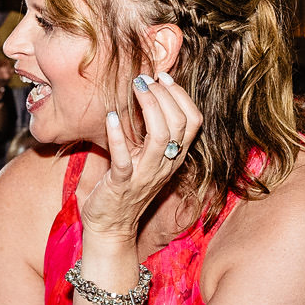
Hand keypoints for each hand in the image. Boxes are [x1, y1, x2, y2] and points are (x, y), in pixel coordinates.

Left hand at [79, 72, 202, 241]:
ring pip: (161, 137)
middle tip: (146, 79)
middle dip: (165, 95)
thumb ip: (152, 134)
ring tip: (136, 87)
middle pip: (180, 124)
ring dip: (149, 107)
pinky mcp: (121, 184)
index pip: (193, 122)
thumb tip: (149, 96)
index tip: (163, 77)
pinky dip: (117, 135)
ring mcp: (144, 175)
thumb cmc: (125, 187)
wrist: (110, 227)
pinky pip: (123, 158)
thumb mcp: (146, 158)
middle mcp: (164, 165)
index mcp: (174, 157)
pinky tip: (111, 116)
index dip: (182, 96)